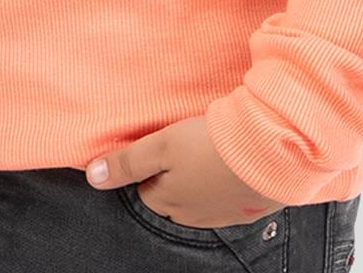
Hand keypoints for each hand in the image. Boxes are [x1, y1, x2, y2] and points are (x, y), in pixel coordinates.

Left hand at [84, 115, 287, 229]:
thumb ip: (127, 161)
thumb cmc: (210, 146)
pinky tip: (233, 164)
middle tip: (182, 148)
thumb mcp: (161, 145)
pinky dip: (227, 183)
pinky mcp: (249, 209)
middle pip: (172, 198)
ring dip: (201, 181)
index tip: (158, 148)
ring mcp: (222, 215)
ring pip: (200, 200)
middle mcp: (192, 216)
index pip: (146, 190)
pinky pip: (229, 199)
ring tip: (207, 152)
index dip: (149, 167)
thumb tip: (92, 176)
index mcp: (168, 202)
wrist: (271, 154)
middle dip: (172, 177)